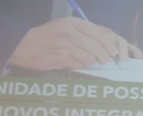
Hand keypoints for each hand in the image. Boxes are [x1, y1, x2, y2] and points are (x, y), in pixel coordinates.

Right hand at [8, 17, 142, 70]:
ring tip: (83, 58)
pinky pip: (80, 65)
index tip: (114, 52)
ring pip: (90, 59)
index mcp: (74, 23)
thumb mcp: (69, 27)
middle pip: (99, 49)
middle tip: (104, 60)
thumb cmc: (52, 36)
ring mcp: (65, 47)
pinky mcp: (61, 59)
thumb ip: (88, 33)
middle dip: (105, 57)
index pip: (101, 34)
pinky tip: (72, 60)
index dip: (111, 45)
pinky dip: (80, 65)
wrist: (28, 45)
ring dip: (91, 62)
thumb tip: (111, 45)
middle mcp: (70, 33)